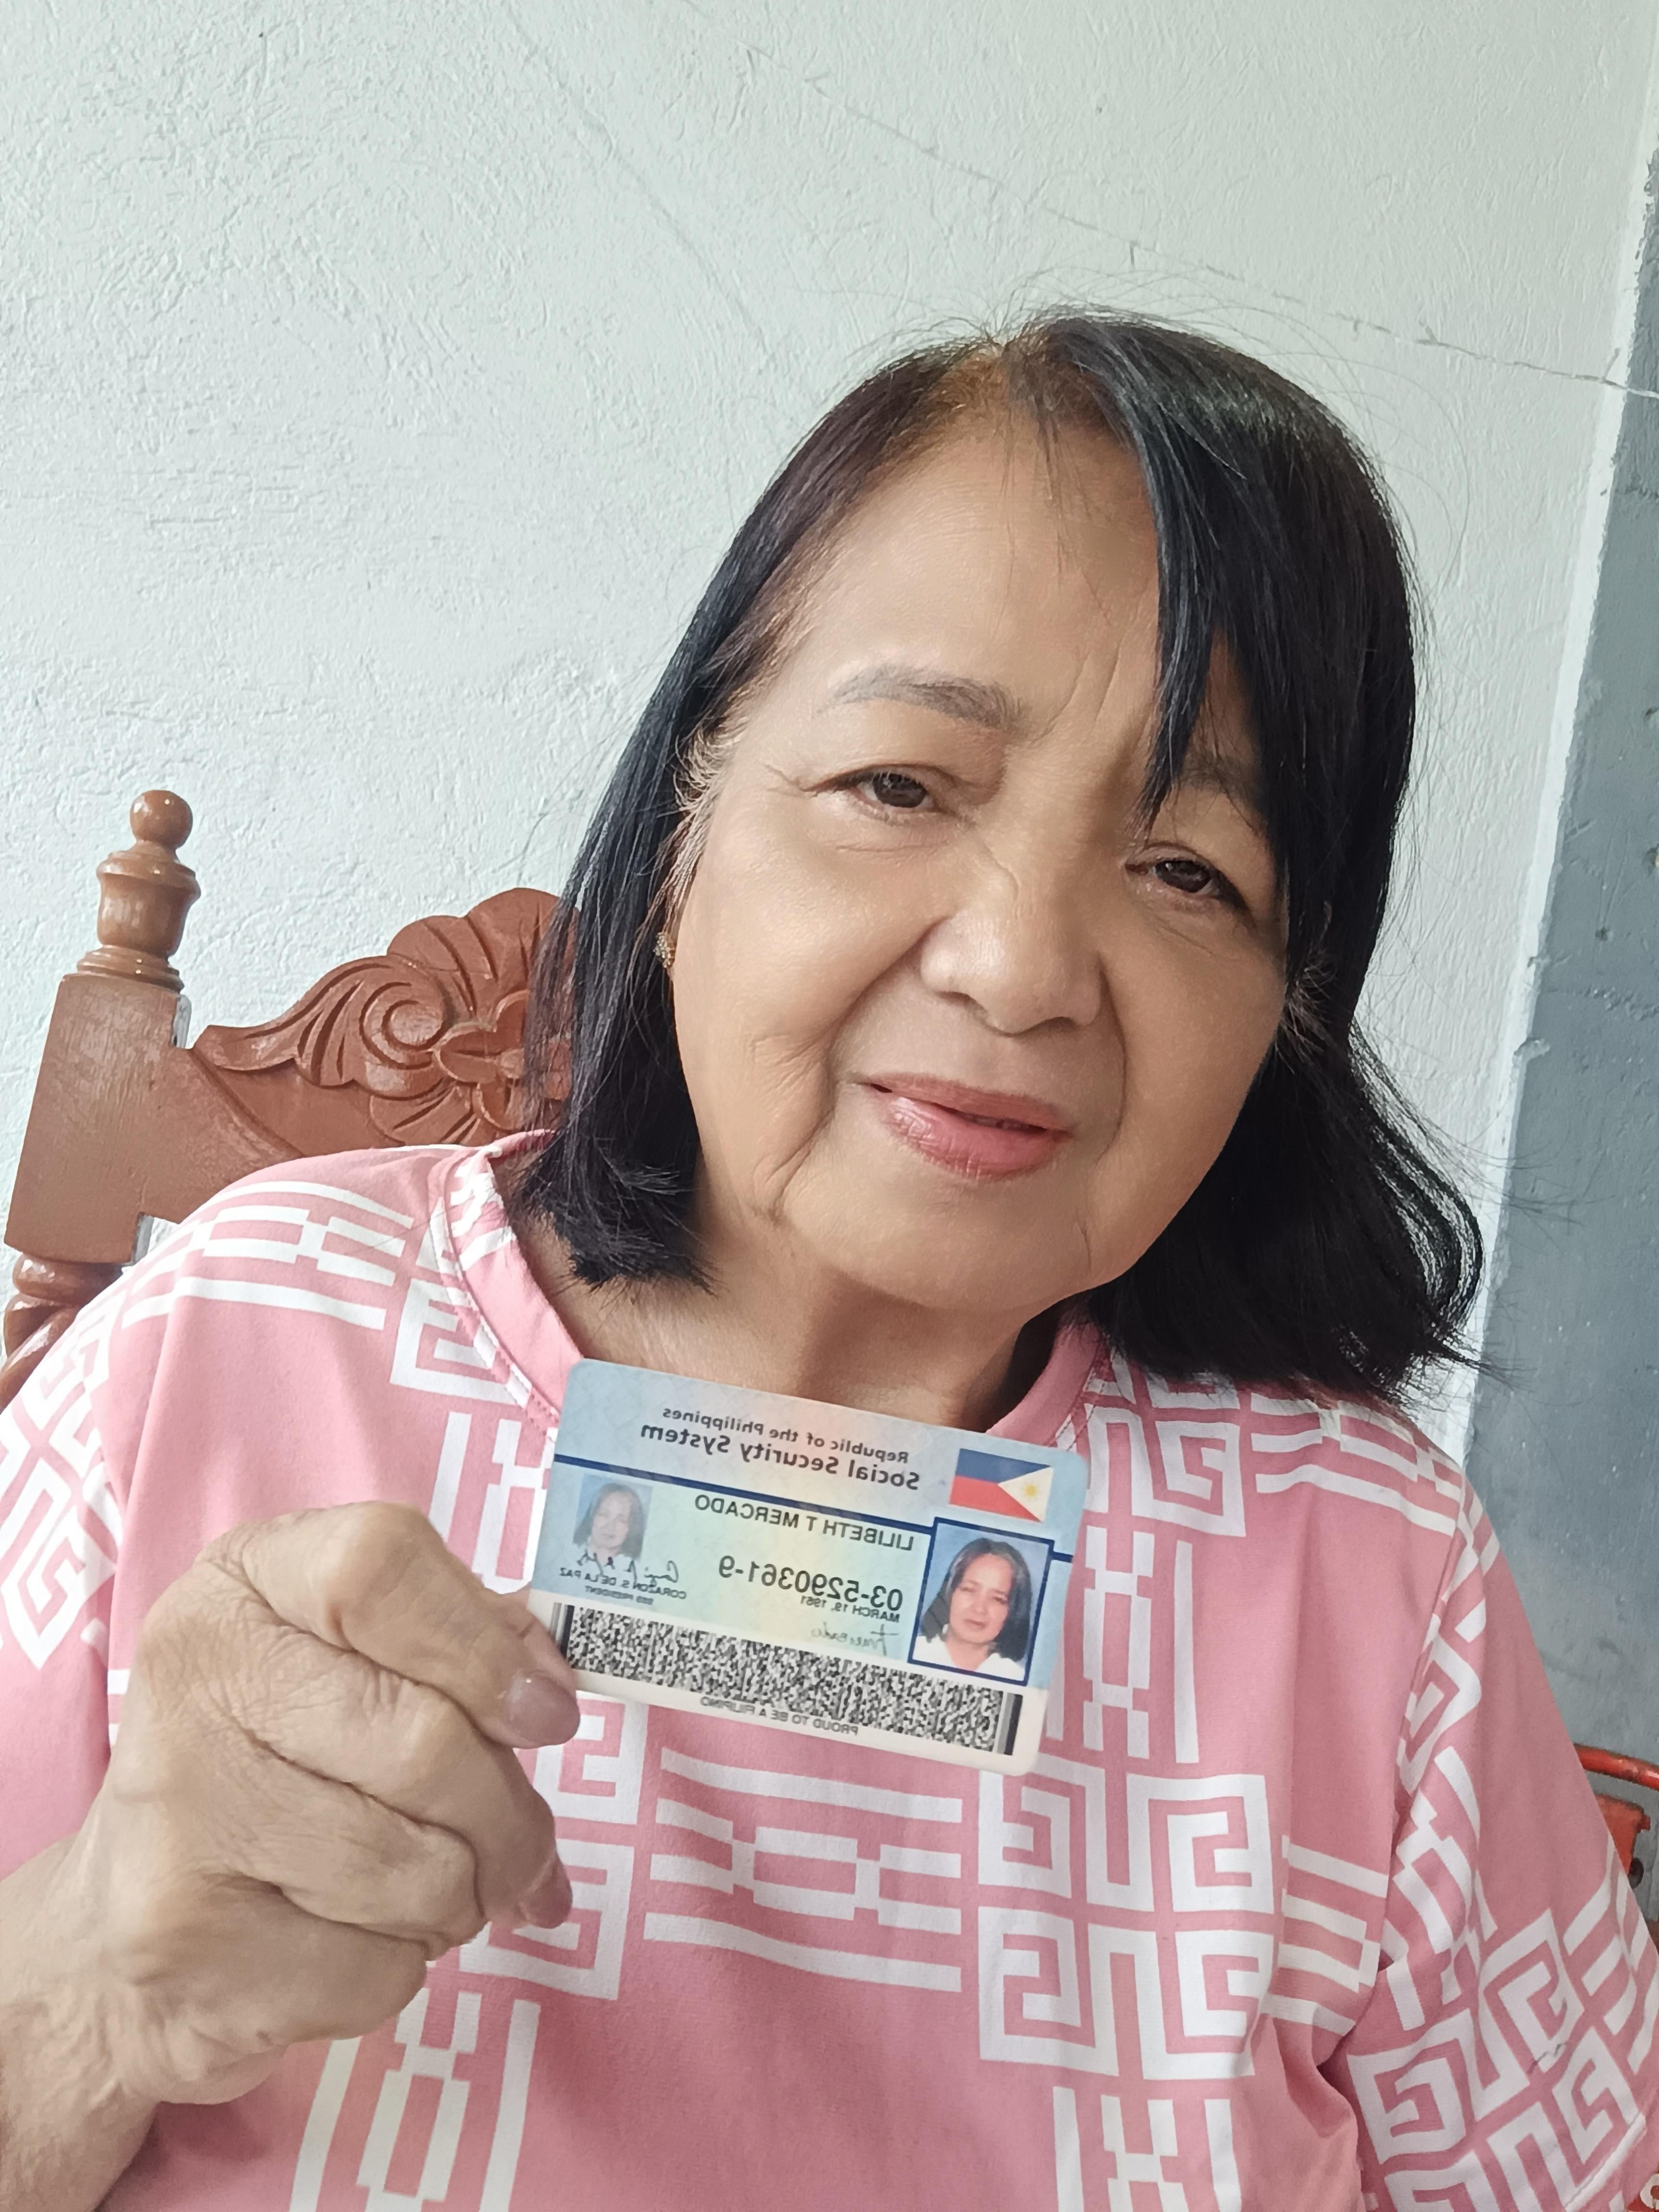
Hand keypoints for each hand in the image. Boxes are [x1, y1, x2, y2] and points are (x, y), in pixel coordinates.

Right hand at [52, 1501, 578, 2108]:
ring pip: (414, 1869)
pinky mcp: (182, 1939)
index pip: (383, 1570)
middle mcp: (195, 1676)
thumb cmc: (283, 1768)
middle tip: (522, 1845)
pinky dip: (401, 1969)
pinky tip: (354, 1942)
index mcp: (245, 1579)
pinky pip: (375, 1969)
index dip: (487, 1649)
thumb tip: (552, 1692)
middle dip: (507, 1814)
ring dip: (463, 1897)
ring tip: (431, 1889)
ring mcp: (177, 1809)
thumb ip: (463, 1646)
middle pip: (424, 1740)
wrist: (131, 1935)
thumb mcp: (357, 1662)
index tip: (549, 1716)